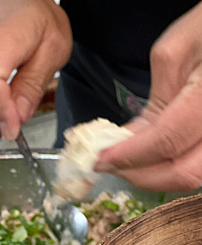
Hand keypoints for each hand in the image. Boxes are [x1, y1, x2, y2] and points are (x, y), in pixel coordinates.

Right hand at [0, 0, 71, 139]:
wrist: (27, 0)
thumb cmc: (42, 20)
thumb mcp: (52, 52)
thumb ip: (33, 85)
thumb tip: (18, 117)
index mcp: (8, 35)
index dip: (2, 108)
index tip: (12, 129)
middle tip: (10, 128)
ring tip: (8, 118)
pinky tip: (4, 104)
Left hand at [95, 0, 201, 190]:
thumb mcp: (172, 54)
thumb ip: (151, 105)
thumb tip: (128, 143)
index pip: (170, 141)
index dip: (132, 156)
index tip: (102, 159)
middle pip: (186, 172)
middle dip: (143, 177)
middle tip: (112, 169)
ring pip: (196, 176)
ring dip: (157, 178)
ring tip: (129, 165)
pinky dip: (174, 168)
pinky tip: (153, 159)